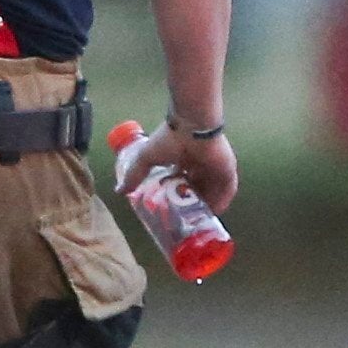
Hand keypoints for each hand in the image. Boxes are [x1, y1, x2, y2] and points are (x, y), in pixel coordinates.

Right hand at [121, 124, 238, 215]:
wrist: (193, 125)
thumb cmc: (170, 137)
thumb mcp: (146, 158)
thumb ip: (135, 174)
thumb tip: (119, 190)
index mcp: (185, 160)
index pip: (183, 183)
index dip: (177, 197)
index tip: (170, 211)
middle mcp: (202, 165)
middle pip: (198, 190)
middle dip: (191, 205)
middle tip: (184, 221)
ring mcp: (216, 168)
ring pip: (213, 192)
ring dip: (205, 206)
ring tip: (196, 221)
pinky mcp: (228, 170)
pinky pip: (227, 191)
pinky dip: (220, 202)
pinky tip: (211, 214)